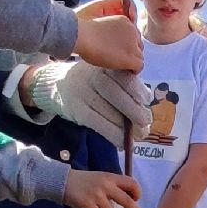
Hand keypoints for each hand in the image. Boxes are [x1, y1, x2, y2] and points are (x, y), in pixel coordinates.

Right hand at [27, 61, 149, 147]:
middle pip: (115, 94)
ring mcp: (82, 93)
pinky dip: (113, 135)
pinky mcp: (77, 110)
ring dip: (126, 128)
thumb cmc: (94, 80)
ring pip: (107, 112)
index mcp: (104, 65)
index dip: (136, 89)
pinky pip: (98, 124)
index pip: (122, 77)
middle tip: (146, 122)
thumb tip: (146, 103)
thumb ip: (125, 83)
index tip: (146, 100)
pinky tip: (123, 143)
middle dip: (134, 111)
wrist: (60, 84)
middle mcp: (92, 76)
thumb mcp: (108, 72)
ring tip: (140, 134)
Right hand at [60, 170, 138, 207]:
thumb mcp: (100, 177)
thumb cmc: (83, 181)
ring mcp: (96, 195)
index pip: (131, 183)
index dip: (137, 192)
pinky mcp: (87, 204)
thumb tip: (127, 202)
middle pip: (127, 200)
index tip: (135, 198)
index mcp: (110, 177)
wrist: (62, 180)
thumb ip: (113, 186)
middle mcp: (105, 185)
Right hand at [72, 13, 142, 71]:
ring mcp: (133, 44)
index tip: (119, 49)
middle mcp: (132, 31)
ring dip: (133, 60)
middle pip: (138, 44)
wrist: (83, 36)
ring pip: (140, 56)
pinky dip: (135, 69)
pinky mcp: (131, 57)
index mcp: (125, 21)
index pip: (133, 35)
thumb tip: (111, 43)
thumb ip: (112, 32)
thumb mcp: (103, 27)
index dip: (128, 43)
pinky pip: (140, 65)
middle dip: (131, 51)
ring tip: (123, 65)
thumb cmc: (85, 33)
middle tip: (121, 57)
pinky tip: (129, 71)